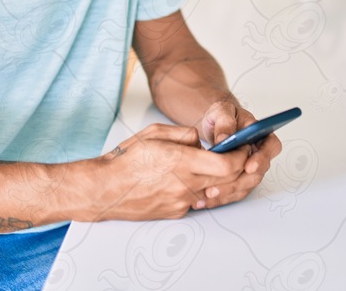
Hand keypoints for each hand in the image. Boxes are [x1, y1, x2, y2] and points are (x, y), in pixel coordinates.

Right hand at [89, 123, 246, 220]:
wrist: (104, 190)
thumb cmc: (126, 160)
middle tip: (235, 156)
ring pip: (214, 191)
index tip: (241, 148)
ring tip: (209, 166)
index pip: (227, 165)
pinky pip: (198, 200)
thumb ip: (185, 134)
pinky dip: (200, 189)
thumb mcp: (155, 132)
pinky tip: (187, 179)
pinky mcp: (176, 212)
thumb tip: (203, 143)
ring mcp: (181, 202)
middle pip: (227, 180)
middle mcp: (184, 185)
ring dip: (219, 180)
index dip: (240, 157)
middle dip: (237, 167)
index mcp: (180, 161)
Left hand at [197, 101, 282, 209]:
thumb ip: (224, 122)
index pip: (271, 147)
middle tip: (218, 186)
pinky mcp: (239, 179)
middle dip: (238, 182)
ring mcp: (250, 169)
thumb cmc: (223, 116)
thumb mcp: (222, 111)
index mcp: (263, 134)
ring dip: (227, 193)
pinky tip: (205, 199)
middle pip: (257, 173)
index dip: (262, 158)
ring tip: (208, 194)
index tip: (249, 166)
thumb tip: (225, 138)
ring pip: (245, 186)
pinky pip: (234, 192)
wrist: (215, 125)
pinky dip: (220, 197)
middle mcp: (260, 154)